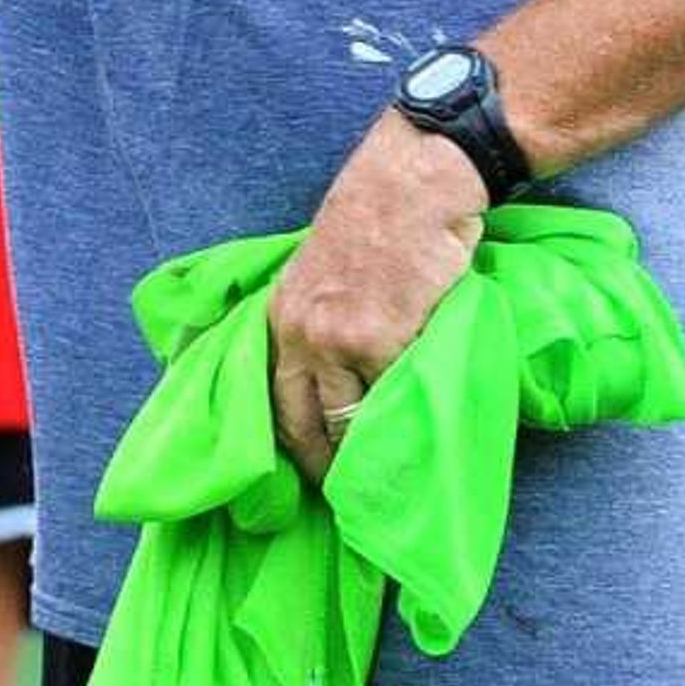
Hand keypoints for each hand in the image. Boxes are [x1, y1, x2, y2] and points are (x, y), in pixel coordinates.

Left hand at [268, 111, 485, 482]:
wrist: (414, 186)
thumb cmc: (374, 224)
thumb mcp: (319, 274)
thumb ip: (315, 322)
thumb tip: (326, 374)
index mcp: (280, 318)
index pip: (271, 400)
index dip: (288, 445)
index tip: (302, 477)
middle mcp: (300, 334)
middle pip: (300, 424)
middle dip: (320, 469)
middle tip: (339, 499)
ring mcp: (342, 341)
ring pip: (346, 424)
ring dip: (363, 460)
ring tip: (380, 488)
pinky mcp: (387, 342)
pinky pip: (393, 404)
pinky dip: (404, 429)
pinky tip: (413, 449)